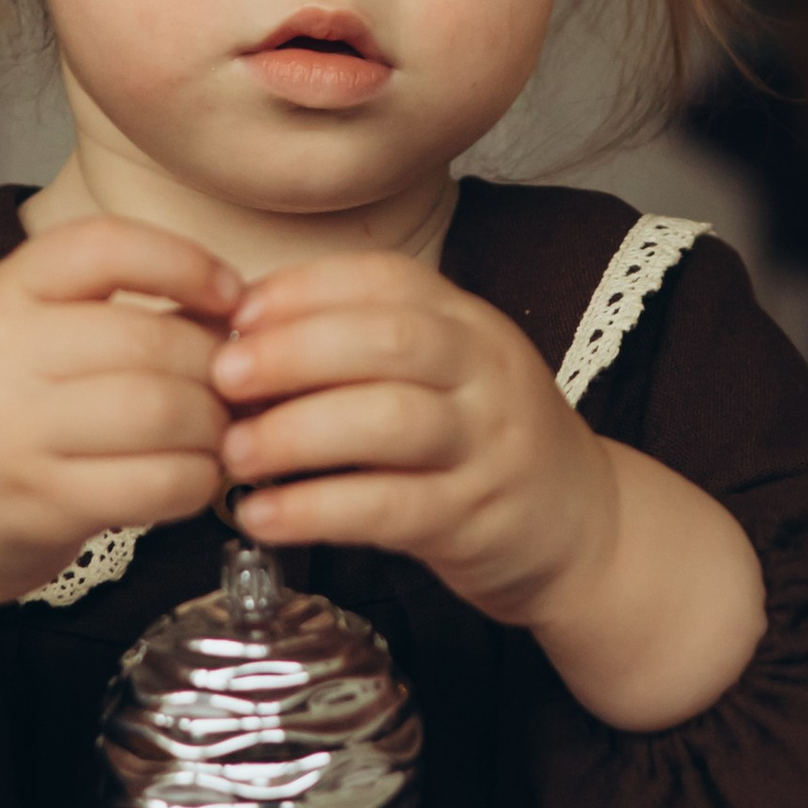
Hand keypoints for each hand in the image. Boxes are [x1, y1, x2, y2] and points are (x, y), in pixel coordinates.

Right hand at [0, 215, 241, 607]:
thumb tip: (237, 310)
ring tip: (218, 429)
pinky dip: (197, 480)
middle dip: (215, 363)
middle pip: (148, 339)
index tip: (229, 295)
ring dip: (213, 425)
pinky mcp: (39, 504)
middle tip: (234, 382)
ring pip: (160, 411)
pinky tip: (197, 475)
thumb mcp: (25, 328)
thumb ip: (110, 306)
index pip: (106, 246)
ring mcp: (12, 433)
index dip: (185, 262)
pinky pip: (153, 484)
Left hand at [209, 252, 767, 730]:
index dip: (305, 290)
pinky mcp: (476, 520)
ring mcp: (487, 447)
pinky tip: (264, 516)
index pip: (387, 280)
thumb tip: (238, 336)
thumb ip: (362, 350)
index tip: (237, 314)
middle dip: (295, 351)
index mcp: (469, 323)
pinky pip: (390, 509)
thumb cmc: (481, 442)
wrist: (584, 527)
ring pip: (392, 422)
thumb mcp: (443, 373)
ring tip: (235, 453)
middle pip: (391, 339)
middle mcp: (485, 373)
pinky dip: (317, 510)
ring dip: (299, 433)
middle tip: (223, 378)